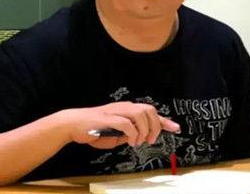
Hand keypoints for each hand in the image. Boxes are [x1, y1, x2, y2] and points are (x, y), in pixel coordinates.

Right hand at [60, 102, 179, 148]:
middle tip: (151, 140)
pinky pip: (126, 123)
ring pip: (140, 114)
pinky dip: (132, 133)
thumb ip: (128, 133)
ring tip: (139, 141)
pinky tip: (130, 141)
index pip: (150, 112)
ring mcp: (116, 111)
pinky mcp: (108, 118)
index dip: (164, 120)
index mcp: (126, 110)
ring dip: (144, 130)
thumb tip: (141, 137)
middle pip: (149, 110)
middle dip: (155, 126)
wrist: (73, 124)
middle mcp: (123, 107)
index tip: (175, 127)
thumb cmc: (93, 129)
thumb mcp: (116, 133)